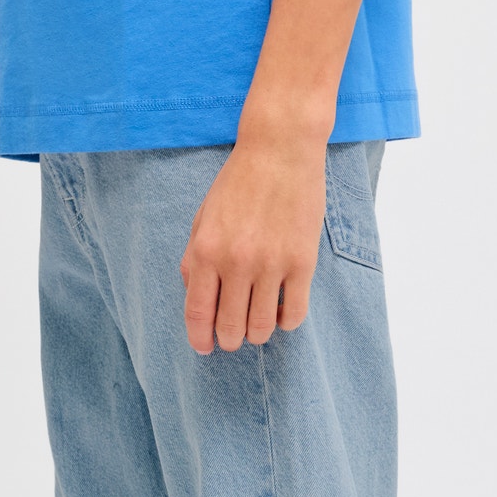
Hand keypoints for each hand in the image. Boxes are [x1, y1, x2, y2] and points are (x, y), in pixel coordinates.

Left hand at [179, 130, 326, 353]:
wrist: (280, 149)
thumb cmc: (239, 182)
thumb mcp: (203, 217)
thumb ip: (194, 258)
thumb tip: (194, 297)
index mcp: (205, 251)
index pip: (198, 312)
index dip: (199, 338)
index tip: (204, 347)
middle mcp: (236, 262)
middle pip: (230, 327)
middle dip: (230, 340)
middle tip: (234, 337)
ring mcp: (271, 264)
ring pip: (262, 327)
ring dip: (258, 334)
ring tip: (258, 324)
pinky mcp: (302, 262)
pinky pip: (294, 313)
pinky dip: (286, 322)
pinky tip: (282, 311)